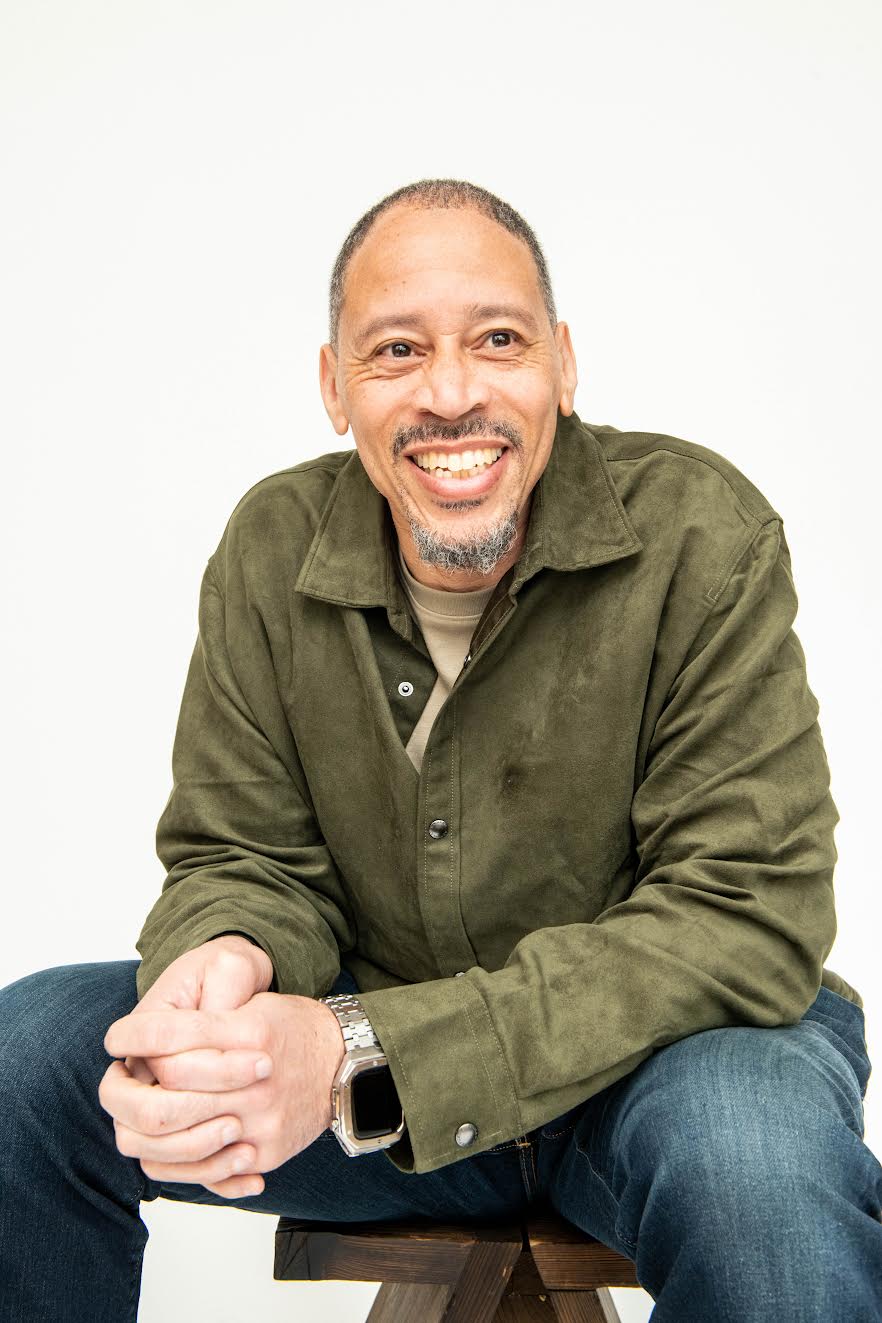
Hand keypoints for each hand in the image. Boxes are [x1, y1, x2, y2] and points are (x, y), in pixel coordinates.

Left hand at [100, 988, 344, 1200]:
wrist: (346, 1065)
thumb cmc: (293, 1029)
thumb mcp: (254, 1005)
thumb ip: (205, 1020)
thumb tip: (146, 1038)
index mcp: (247, 1033)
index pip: (171, 1037)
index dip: (133, 1036)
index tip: (116, 1037)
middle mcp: (252, 1081)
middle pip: (162, 1100)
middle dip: (123, 1091)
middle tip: (114, 1080)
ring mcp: (257, 1122)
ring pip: (172, 1143)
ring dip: (139, 1129)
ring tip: (131, 1115)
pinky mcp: (262, 1154)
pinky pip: (201, 1172)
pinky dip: (171, 1161)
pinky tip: (162, 1144)